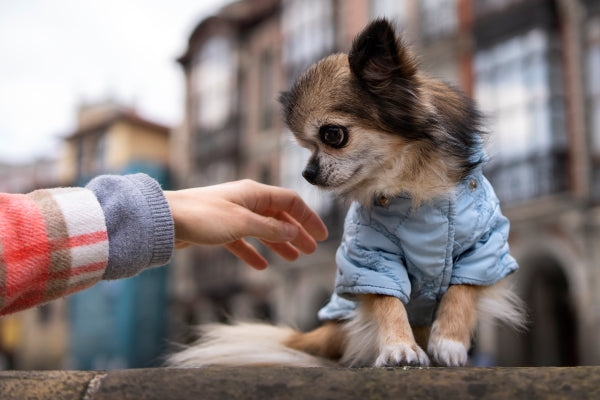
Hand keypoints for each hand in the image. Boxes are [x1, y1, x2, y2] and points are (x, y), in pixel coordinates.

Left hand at [164, 180, 327, 269]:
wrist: (165, 220)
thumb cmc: (202, 216)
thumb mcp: (242, 223)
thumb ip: (270, 229)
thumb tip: (294, 233)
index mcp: (254, 193)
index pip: (290, 202)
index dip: (308, 218)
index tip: (321, 236)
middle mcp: (245, 201)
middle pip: (278, 216)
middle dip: (296, 232)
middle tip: (311, 250)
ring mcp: (232, 215)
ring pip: (263, 230)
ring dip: (279, 243)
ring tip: (293, 259)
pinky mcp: (218, 229)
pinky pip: (243, 241)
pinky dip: (254, 252)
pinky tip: (261, 266)